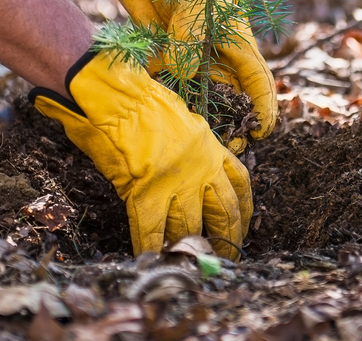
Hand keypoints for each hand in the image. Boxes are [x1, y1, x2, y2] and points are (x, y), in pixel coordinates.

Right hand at [29, 50, 251, 259]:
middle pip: (224, 212)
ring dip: (190, 247)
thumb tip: (187, 169)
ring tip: (189, 262)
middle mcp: (201, 167)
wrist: (117, 99)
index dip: (245, 209)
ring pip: (191, 226)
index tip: (244, 225)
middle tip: (224, 256)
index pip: (239, 182)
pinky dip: (152, 248)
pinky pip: (153, 231)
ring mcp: (177, 183)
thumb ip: (190, 147)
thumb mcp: (180, 119)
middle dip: (226, 238)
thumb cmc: (139, 101)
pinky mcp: (147, 195)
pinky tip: (152, 258)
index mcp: (210, 146)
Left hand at [111, 0, 276, 153]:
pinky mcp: (168, 58)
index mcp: (237, 41)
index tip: (260, 132)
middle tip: (228, 149)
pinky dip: (174, 103)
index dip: (263, 108)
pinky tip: (172, 121)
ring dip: (206, 120)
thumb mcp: (192, 5)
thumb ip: (190, 42)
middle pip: (233, 97)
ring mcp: (193, 58)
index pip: (258, 81)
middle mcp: (219, 54)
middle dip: (234, 124)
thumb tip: (185, 78)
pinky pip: (174, 88)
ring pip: (204, 98)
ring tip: (203, 144)